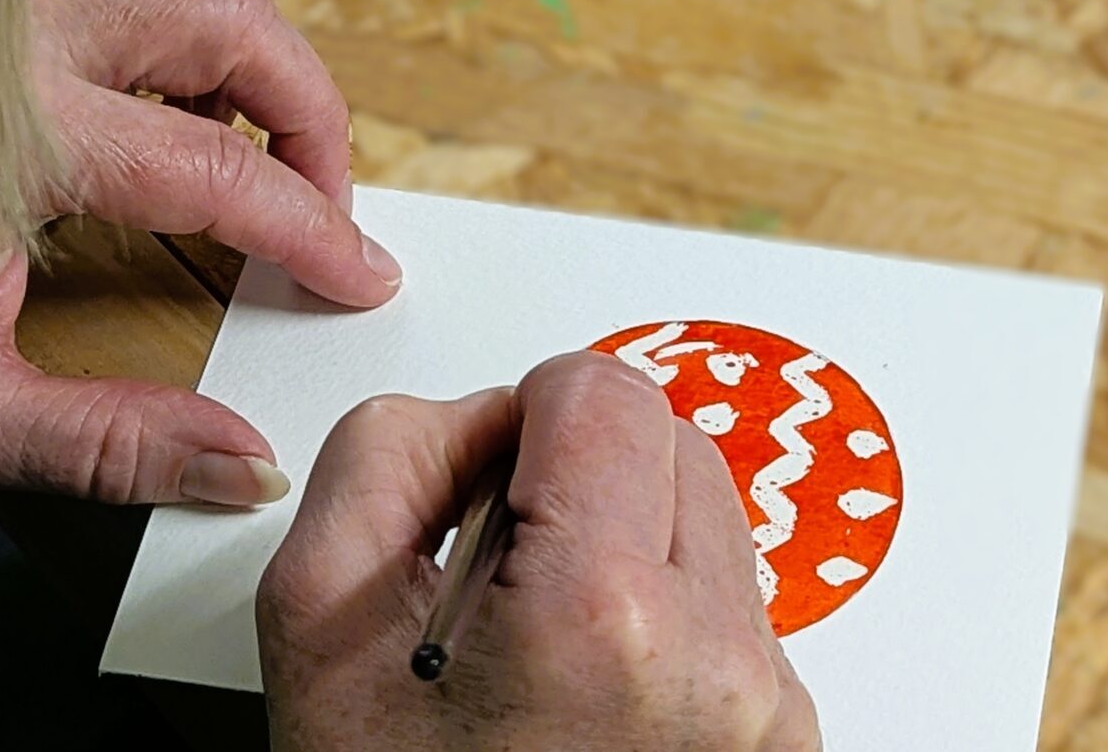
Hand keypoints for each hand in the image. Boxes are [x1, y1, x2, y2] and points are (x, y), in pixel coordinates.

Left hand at [0, 0, 399, 504]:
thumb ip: (103, 440)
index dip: (315, 230)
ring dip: (247, 54)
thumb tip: (234, 462)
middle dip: (311, 114)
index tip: (357, 271)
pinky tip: (158, 97)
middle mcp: (8, 32)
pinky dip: (174, 19)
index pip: (225, 174)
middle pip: (235, 26)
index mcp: (7, 133)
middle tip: (320, 200)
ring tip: (248, 141)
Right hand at [258, 353, 820, 751]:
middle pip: (669, 436)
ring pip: (708, 510)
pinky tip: (597, 678)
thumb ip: (390, 454)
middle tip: (511, 566)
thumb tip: (488, 414)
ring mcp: (764, 705)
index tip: (491, 484)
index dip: (528, 417)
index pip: (605, 389)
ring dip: (630, 535)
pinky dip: (667, 607)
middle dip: (584, 470)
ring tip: (550, 634)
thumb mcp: (320, 622)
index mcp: (602, 613)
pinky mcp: (787, 733)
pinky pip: (734, 599)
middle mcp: (714, 658)